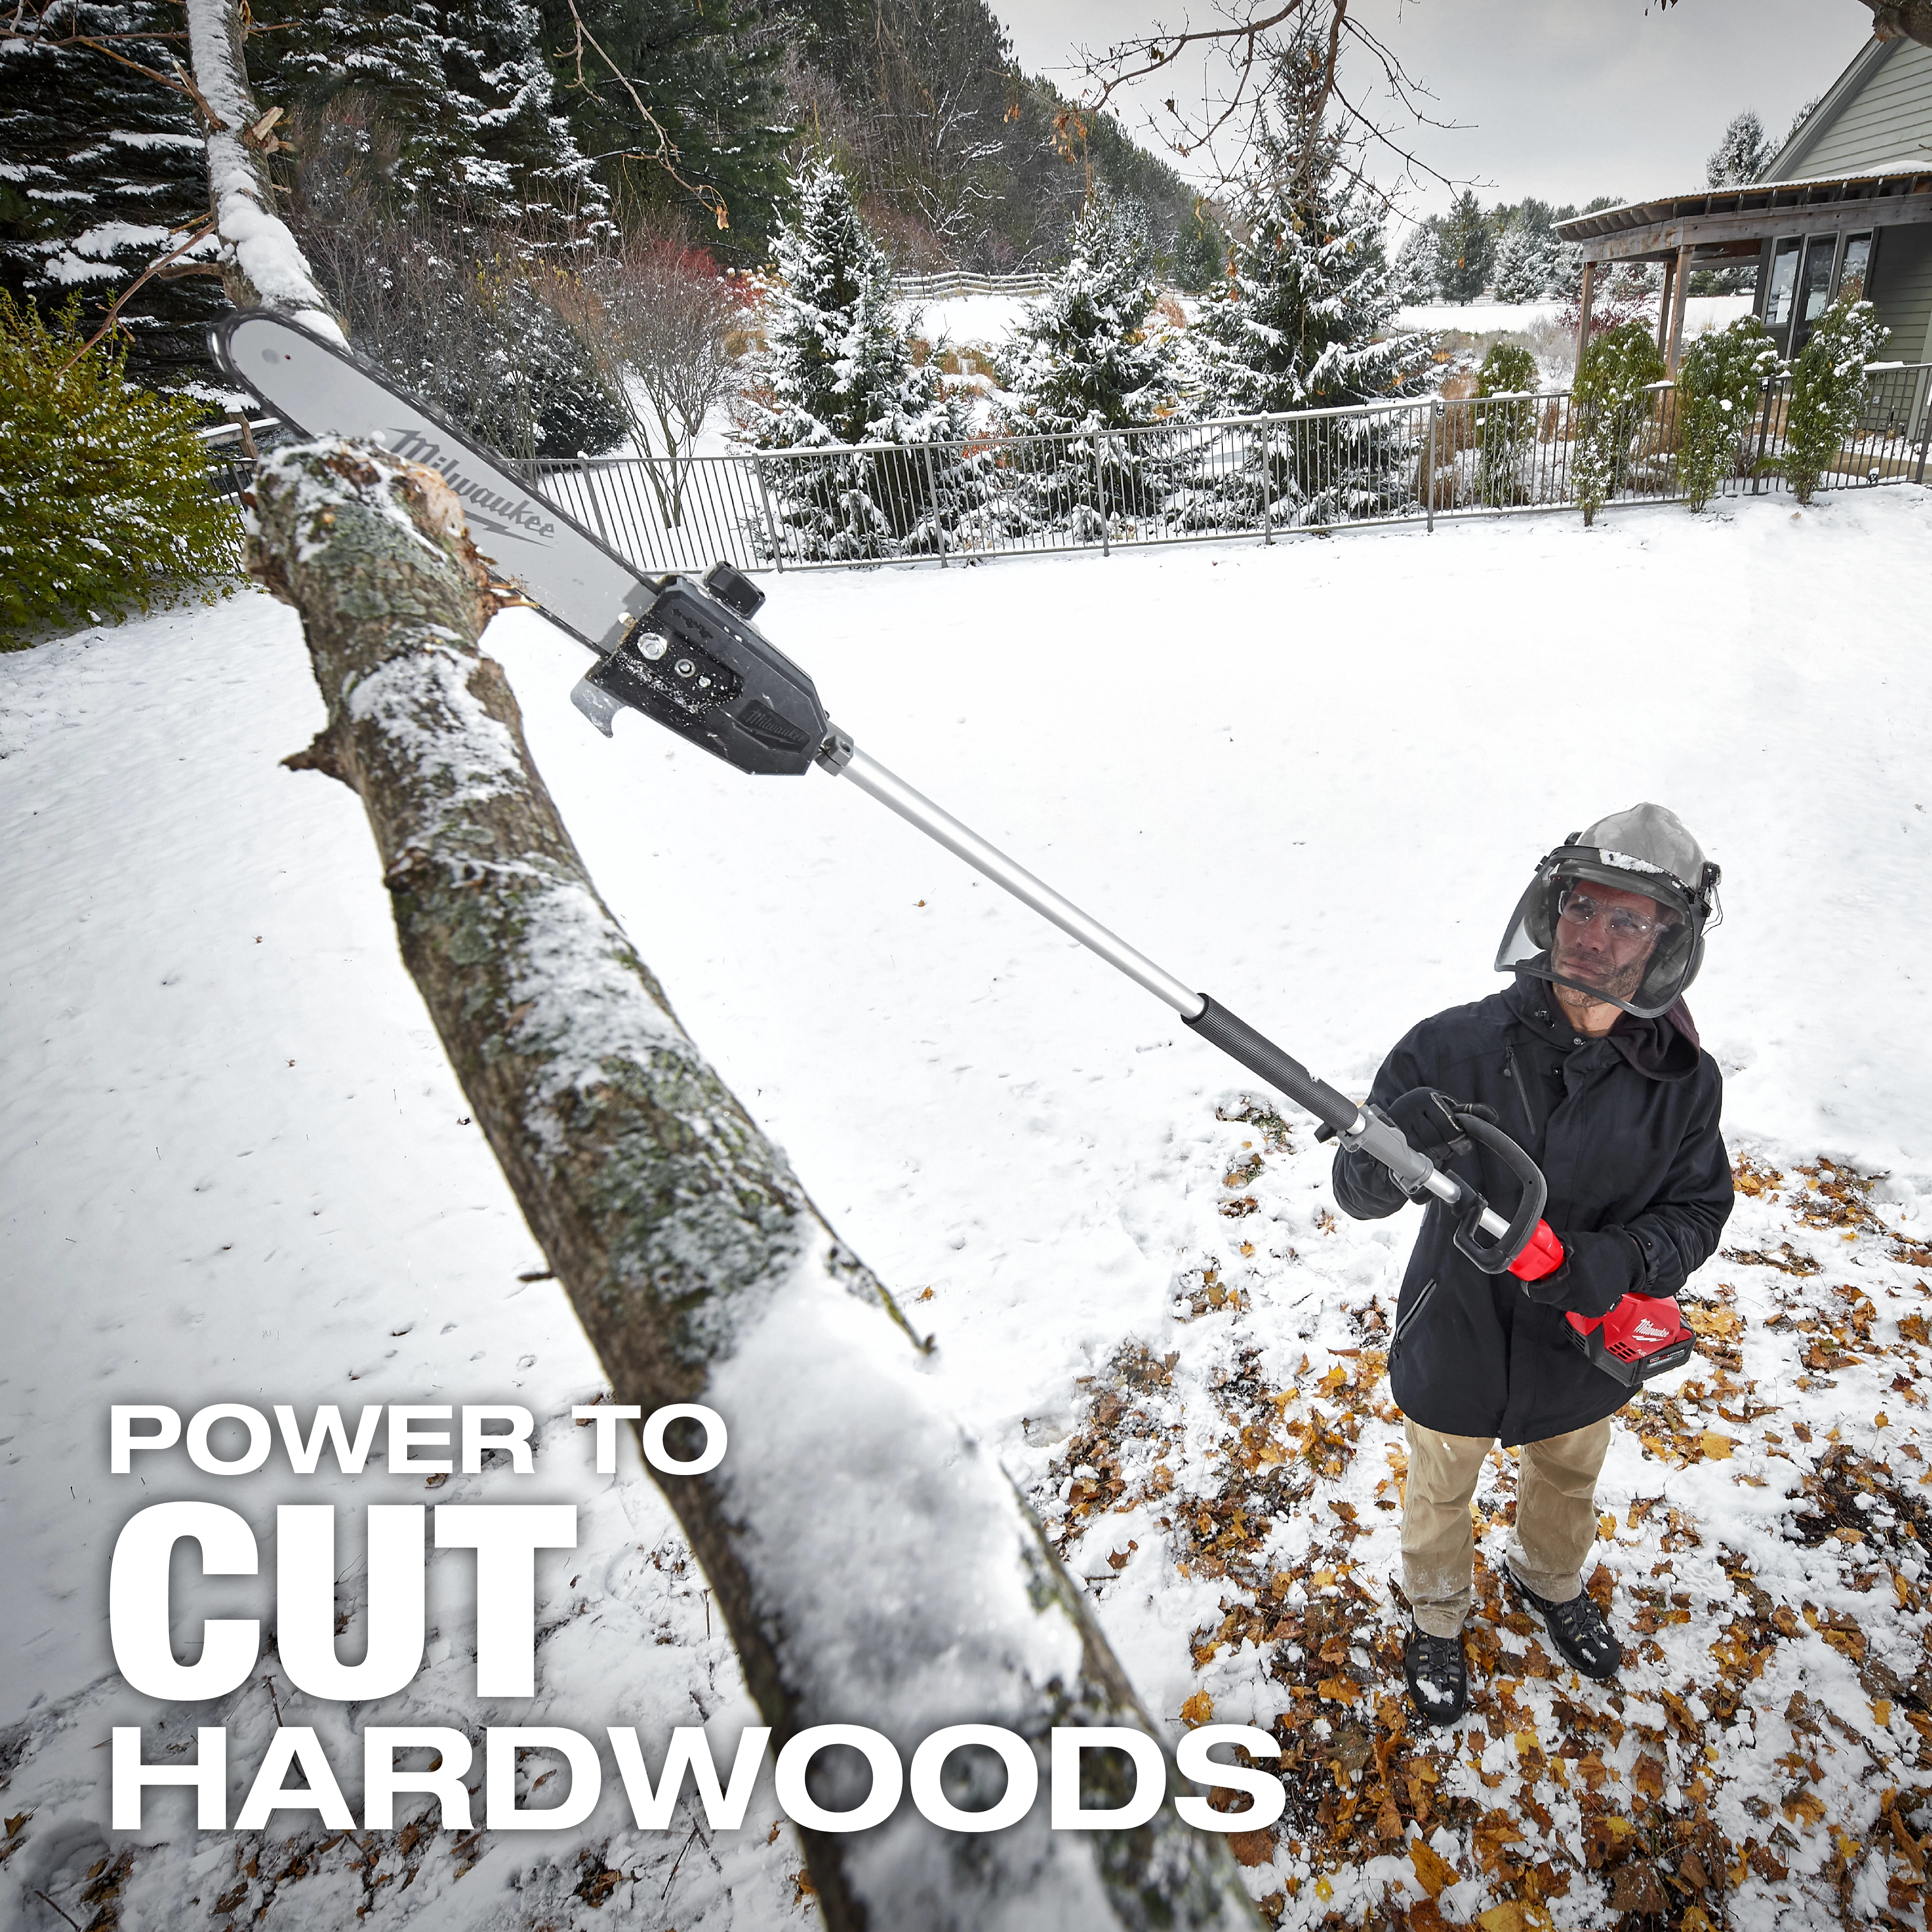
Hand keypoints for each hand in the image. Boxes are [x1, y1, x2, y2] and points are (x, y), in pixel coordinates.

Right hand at [1379, 1088, 1498, 1166]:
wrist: (1394, 1119)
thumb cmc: (1427, 1117)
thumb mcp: (1447, 1111)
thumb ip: (1469, 1113)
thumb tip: (1493, 1116)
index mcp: (1429, 1096)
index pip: (1448, 1122)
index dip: (1456, 1138)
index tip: (1461, 1148)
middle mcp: (1412, 1105)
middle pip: (1436, 1136)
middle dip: (1445, 1148)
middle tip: (1446, 1151)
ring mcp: (1400, 1121)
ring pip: (1424, 1146)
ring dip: (1433, 1155)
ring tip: (1434, 1153)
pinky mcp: (1393, 1137)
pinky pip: (1412, 1154)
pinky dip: (1423, 1160)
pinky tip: (1425, 1158)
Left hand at [1516, 1228, 1640, 1317]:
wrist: (1626, 1259)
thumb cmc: (1599, 1248)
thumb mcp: (1570, 1242)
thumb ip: (1551, 1250)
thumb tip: (1531, 1252)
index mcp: (1574, 1275)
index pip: (1541, 1292)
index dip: (1532, 1286)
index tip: (1530, 1281)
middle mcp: (1581, 1293)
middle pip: (1550, 1299)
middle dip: (1545, 1288)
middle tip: (1547, 1277)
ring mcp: (1589, 1304)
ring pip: (1560, 1304)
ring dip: (1558, 1293)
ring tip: (1567, 1279)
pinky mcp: (1595, 1310)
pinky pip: (1573, 1306)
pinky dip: (1571, 1298)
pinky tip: (1577, 1286)